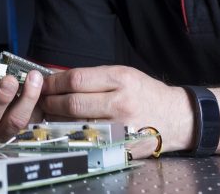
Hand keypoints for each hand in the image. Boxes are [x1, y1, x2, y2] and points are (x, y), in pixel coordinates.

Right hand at [0, 34, 44, 143]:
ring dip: (26, 100)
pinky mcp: (22, 130)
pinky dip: (38, 103)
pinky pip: (32, 120)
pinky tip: (42, 86)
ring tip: (34, 79)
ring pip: (13, 121)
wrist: (4, 101)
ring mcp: (0, 129)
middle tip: (10, 80)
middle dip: (0, 98)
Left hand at [39, 65, 193, 156]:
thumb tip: (59, 78)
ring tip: (50, 114)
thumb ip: (93, 77)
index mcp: (120, 79)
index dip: (54, 82)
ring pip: (77, 123)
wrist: (177, 117)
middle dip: (51, 101)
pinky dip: (74, 134)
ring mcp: (121, 127)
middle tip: (42, 99)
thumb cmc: (146, 93)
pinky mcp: (122, 145)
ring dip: (58, 119)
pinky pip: (90, 139)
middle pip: (73, 102)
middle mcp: (120, 102)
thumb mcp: (124, 74)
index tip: (44, 83)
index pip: (76, 79)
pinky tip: (67, 129)